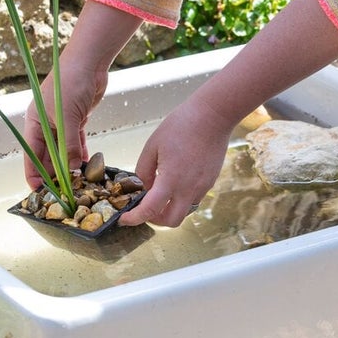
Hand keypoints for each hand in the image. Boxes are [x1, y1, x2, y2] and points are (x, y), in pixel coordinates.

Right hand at [22, 56, 105, 189]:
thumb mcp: (68, 117)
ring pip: (63, 150)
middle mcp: (45, 124)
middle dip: (55, 173)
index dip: (34, 176)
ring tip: (78, 182)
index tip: (40, 194)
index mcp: (34, 123)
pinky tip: (86, 165)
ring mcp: (61, 122)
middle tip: (65, 192)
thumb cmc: (70, 82)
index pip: (30, 156)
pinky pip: (77, 141)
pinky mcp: (77, 119)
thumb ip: (69, 144)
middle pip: (47, 156)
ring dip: (70, 165)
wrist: (89, 61)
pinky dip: (81, 153)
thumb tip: (73, 168)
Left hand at [119, 97, 232, 226]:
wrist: (213, 116)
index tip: (125, 219)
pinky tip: (176, 182)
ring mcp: (203, 187)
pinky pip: (194, 199)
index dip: (134, 218)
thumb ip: (143, 170)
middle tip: (144, 208)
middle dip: (155, 220)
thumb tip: (142, 187)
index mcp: (171, 180)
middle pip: (171, 221)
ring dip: (170, 209)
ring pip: (185, 211)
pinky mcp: (210, 182)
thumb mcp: (153, 145)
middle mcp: (189, 189)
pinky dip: (181, 198)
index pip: (150, 210)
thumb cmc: (181, 125)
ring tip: (160, 193)